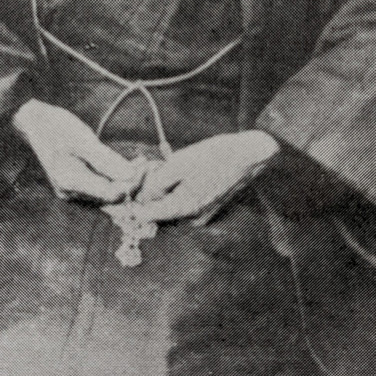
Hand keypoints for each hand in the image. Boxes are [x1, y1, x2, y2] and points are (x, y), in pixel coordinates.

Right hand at [12, 99, 138, 203]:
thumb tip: (131, 175)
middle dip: (131, 183)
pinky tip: (127, 165)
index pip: (111, 193)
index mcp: (71, 182)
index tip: (146, 165)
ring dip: (125, 181)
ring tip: (141, 162)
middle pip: (110, 197)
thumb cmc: (56, 127)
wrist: (33, 123)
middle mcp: (71, 193)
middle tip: (147, 164)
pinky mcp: (75, 186)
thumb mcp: (83, 140)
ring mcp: (72, 192)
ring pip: (107, 194)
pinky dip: (115, 179)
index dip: (132, 183)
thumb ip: (106, 160)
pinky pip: (100, 188)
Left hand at [137, 130, 278, 222]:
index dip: (132, 202)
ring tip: (160, 165)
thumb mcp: (179, 164)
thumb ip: (155, 184)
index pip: (146, 216)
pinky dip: (175, 190)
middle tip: (146, 167)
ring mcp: (202, 216)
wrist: (249, 156)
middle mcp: (192, 219)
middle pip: (158, 211)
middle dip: (148, 191)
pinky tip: (176, 170)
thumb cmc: (214, 156)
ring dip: (161, 190)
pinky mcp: (208, 209)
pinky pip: (183, 203)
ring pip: (170, 206)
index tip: (127, 188)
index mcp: (183, 209)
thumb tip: (140, 197)